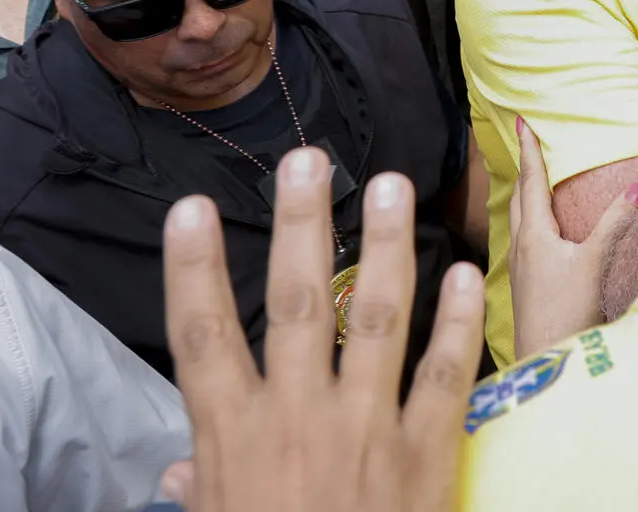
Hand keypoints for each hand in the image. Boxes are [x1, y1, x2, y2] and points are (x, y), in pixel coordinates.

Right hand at [157, 149, 483, 511]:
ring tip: (390, 185)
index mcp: (235, 439)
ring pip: (379, 318)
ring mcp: (369, 431)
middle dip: (302, 225)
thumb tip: (172, 476)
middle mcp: (300, 421)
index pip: (202, 337)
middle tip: (307, 159)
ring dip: (386, 246)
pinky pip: (447, 372)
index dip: (195, 269)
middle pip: (299, 302)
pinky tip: (465, 270)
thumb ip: (202, 493)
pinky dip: (458, 320)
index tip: (191, 208)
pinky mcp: (429, 452)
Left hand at [509, 115, 637, 360]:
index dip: (530, 150)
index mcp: (534, 234)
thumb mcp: (595, 263)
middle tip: (526, 144)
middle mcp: (522, 246)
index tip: (522, 122)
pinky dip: (531, 221)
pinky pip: (525, 239)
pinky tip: (543, 233)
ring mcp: (521, 268)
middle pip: (519, 198)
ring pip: (519, 220)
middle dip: (523, 169)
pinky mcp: (526, 287)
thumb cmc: (566, 311)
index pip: (531, 181)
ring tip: (533, 181)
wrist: (545, 360)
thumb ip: (615, 223)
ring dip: (525, 195)